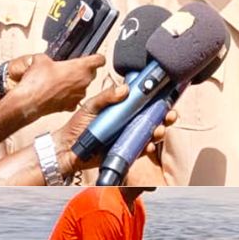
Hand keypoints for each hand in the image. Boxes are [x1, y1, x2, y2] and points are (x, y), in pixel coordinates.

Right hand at [8, 53, 103, 121]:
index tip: (94, 57)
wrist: (29, 101)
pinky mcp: (71, 106)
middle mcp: (84, 82)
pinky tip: (57, 93)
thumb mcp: (41, 59)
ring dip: (75, 83)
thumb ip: (50, 57)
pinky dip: (69, 95)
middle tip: (71, 68)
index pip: (100, 59)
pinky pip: (74, 98)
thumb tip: (47, 59)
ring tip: (61, 81)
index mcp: (81, 67)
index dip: (97, 57)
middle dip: (83, 70)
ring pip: (83, 86)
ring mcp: (78, 95)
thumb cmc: (37, 81)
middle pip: (92, 73)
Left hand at [50, 84, 177, 173]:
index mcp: (123, 108)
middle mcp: (129, 122)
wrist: (68, 149)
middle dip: (166, 115)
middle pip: (154, 117)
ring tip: (159, 129)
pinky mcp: (126, 151)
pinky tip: (148, 144)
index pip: (145, 101)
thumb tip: (125, 88)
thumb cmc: (78, 126)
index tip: (167, 94)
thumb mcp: (91, 106)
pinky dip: (147, 147)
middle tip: (170, 114)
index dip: (158, 98)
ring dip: (160, 131)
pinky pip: (141, 149)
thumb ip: (107, 96)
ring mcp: (128, 136)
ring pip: (151, 133)